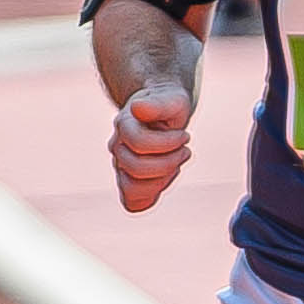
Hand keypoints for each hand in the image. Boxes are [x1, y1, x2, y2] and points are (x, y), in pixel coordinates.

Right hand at [109, 77, 196, 214]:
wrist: (162, 110)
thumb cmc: (170, 105)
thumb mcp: (173, 99)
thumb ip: (158, 104)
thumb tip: (137, 108)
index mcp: (125, 124)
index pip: (139, 143)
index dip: (168, 143)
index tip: (185, 136)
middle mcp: (117, 146)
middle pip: (135, 168)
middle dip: (169, 162)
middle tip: (185, 150)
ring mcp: (120, 165)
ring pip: (132, 189)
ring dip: (162, 180)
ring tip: (176, 163)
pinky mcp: (127, 181)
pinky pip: (132, 203)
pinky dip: (152, 195)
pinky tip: (166, 177)